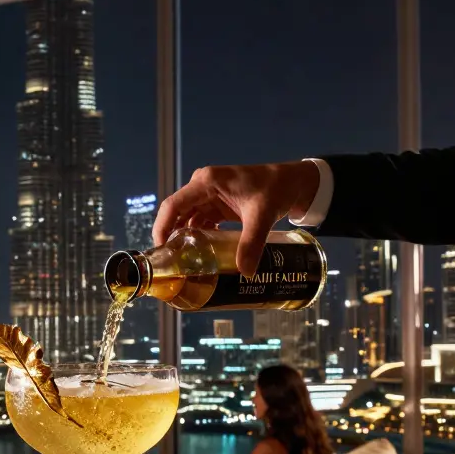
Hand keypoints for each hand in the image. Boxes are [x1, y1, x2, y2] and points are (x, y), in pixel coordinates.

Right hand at [153, 162, 319, 276]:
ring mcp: (208, 196)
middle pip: (176, 214)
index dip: (162, 227)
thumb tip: (245, 271)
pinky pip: (200, 222)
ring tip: (183, 262)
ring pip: (187, 220)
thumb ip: (251, 243)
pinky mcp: (217, 205)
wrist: (293, 182)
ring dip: (184, 239)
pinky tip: (200, 254)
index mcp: (207, 182)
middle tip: (171, 262)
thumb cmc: (276, 188)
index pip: (174, 205)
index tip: (161, 250)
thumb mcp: (262, 215)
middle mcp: (203, 187)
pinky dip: (198, 237)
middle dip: (171, 237)